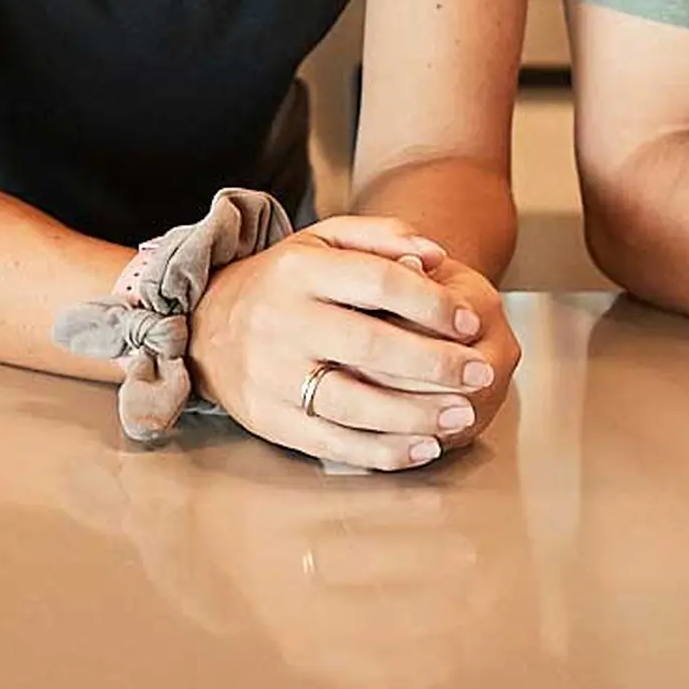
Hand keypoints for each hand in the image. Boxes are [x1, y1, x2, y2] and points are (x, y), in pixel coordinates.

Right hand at [189, 214, 496, 472]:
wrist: (206, 324)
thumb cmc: (282, 283)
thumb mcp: (321, 241)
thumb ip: (380, 237)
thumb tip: (435, 256)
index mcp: (299, 272)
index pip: (376, 282)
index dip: (430, 304)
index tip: (469, 321)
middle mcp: (282, 322)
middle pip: (370, 347)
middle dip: (436, 364)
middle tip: (481, 372)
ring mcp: (273, 375)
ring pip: (354, 403)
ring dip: (417, 414)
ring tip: (462, 414)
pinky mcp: (270, 418)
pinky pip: (333, 442)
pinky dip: (382, 451)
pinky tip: (422, 447)